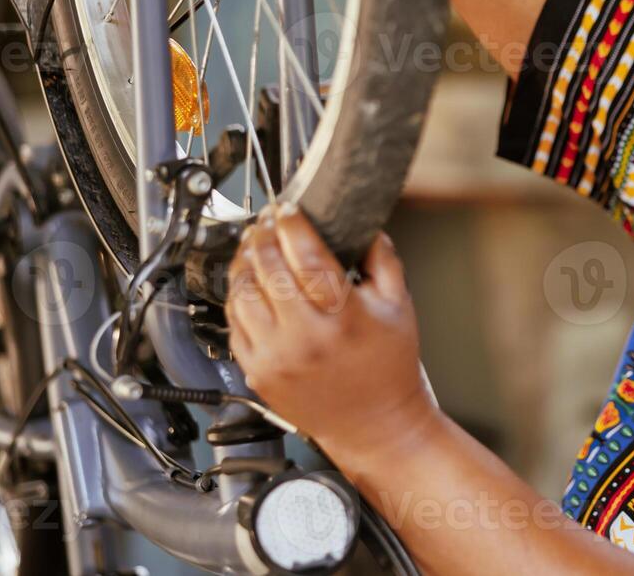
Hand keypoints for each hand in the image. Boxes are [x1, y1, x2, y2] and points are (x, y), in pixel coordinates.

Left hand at [225, 203, 435, 458]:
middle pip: (268, 269)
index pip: (306, 255)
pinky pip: (234, 324)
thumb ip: (383, 261)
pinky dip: (236, 297)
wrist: (375, 426)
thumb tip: (365, 226)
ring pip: (242, 294)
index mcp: (342, 316)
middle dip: (263, 236)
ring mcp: (275, 357)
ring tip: (252, 247)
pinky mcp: (257, 372)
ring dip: (243, 262)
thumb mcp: (399, 307)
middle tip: (267, 221)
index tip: (287, 208)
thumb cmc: (389, 369)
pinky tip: (248, 283)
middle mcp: (304, 337)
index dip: (292, 224)